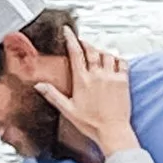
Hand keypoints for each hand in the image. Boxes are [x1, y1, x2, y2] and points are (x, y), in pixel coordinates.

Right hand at [31, 29, 136, 156]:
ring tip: (97, 52)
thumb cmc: (91, 123)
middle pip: (92, 50)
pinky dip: (117, 58)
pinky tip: (113, 60)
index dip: (71, 39)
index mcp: (82, 80)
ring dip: (101, 50)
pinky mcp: (123, 81)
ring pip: (107, 54)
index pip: (75, 53)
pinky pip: (122, 62)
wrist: (112, 131)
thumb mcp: (68, 109)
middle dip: (86, 43)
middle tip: (81, 41)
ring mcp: (111, 77)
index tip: (68, 31)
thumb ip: (53, 95)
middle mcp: (97, 75)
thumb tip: (39, 85)